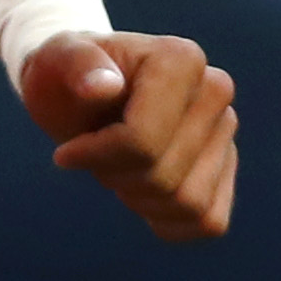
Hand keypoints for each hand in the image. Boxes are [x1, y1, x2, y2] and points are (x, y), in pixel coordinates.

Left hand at [20, 28, 236, 240]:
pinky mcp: (226, 167)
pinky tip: (140, 195)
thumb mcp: (53, 60)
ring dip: (138, 198)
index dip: (97, 156)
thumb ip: (75, 64)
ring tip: (116, 166)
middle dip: (115, 177)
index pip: (143, 142)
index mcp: (181, 59)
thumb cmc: (65, 75)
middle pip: (164, 176)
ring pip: (189, 203)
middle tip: (92, 154)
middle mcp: (215, 91)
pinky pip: (209, 221)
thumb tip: (103, 86)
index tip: (65, 151)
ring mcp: (225, 131)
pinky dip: (167, 221)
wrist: (80, 90)